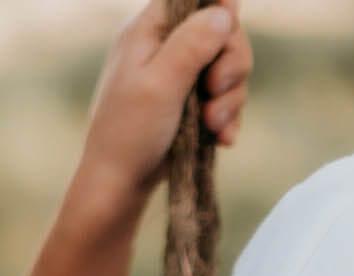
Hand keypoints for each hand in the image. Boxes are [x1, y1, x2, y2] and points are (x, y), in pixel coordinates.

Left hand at [75, 0, 252, 218]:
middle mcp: (168, 48)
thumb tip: (225, 11)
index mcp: (150, 30)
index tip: (228, 38)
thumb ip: (192, 45)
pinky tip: (221, 140)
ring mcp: (183, 78)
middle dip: (231, 68)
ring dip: (230, 102)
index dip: (220, 12)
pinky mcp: (195, 106)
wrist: (122, 180)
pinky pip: (227, 102)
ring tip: (213, 128)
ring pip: (229, 73)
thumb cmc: (131, 130)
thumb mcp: (161, 84)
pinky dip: (229, 120)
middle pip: (223, 36)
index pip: (194, 0)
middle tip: (216, 94)